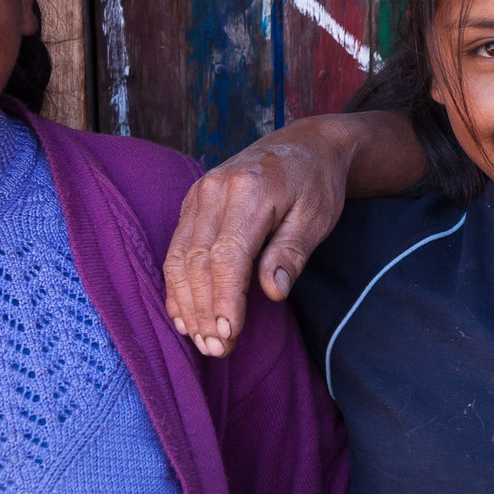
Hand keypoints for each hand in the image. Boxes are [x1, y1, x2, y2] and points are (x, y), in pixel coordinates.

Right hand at [162, 116, 369, 356]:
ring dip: (186, 304)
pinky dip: (177, 286)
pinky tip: (184, 316)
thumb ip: (291, 253)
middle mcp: (215, 190)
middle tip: (216, 350)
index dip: (224, 299)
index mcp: (250, 191)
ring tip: (201, 340)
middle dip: (203, 310)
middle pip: (197, 261)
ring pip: (179, 258)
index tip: (228, 335)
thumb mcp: (317, 217)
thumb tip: (273, 292)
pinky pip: (176, 249)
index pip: (228, 255)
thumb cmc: (316, 183)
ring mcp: (198, 195)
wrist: (306, 144)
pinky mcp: (192, 203)